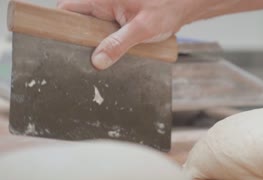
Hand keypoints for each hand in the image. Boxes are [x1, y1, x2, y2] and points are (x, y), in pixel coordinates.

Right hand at [58, 0, 262, 69]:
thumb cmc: (166, 10)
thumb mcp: (141, 29)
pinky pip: (105, 36)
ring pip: (92, 31)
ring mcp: (111, 15)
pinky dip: (105, 47)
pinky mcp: (119, 24)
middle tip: (75, 61)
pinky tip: (107, 61)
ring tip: (92, 64)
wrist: (184, 8)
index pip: (69, 9)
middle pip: (79, 23)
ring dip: (93, 46)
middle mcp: (104, 5)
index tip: (51, 41)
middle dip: (77, 41)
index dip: (58, 24)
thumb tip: (98, 61)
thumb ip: (118, 44)